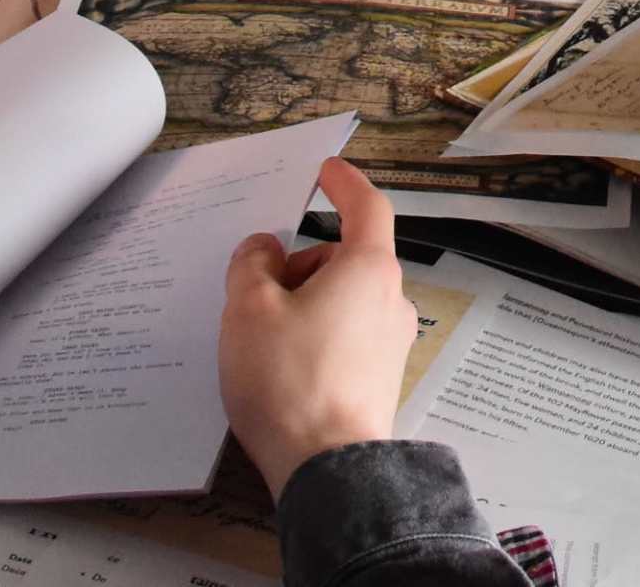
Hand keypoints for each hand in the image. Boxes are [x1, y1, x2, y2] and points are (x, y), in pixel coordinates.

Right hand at [220, 159, 415, 503]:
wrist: (327, 467)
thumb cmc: (290, 382)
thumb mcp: (248, 310)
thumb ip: (252, 265)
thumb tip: (264, 250)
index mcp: (369, 269)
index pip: (366, 207)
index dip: (345, 184)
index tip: (326, 171)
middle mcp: (391, 300)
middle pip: (344, 259)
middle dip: (299, 266)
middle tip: (253, 294)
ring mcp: (390, 342)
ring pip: (342, 301)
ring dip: (303, 306)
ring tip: (260, 342)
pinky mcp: (379, 379)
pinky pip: (344, 338)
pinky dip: (314, 338)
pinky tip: (280, 369)